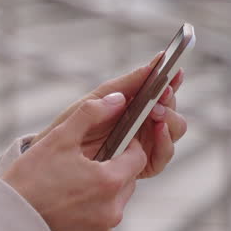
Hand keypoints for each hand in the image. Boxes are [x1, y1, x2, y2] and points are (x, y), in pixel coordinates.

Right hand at [2, 93, 148, 230]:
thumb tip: (118, 99)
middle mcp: (113, 210)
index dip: (126, 148)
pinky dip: (87, 220)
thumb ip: (90, 114)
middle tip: (81, 167)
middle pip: (126, 183)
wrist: (6, 221)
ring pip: (112, 206)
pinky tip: (64, 211)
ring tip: (69, 190)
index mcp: (110, 181)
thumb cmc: (30, 178)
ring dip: (100, 197)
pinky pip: (97, 229)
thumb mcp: (58, 139)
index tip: (110, 146)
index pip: (138, 157)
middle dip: (111, 173)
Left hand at [32, 52, 187, 178]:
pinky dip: (164, 142)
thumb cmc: (73, 125)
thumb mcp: (96, 99)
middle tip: (161, 94)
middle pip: (172, 111)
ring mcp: (145, 145)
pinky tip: (158, 128)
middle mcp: (145, 126)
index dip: (172, 82)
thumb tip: (152, 64)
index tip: (176, 71)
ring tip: (157, 111)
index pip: (162, 93)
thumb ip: (125, 84)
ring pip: (174, 131)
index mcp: (135, 108)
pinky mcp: (142, 166)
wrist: (54, 154)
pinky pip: (162, 156)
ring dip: (170, 119)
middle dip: (169, 101)